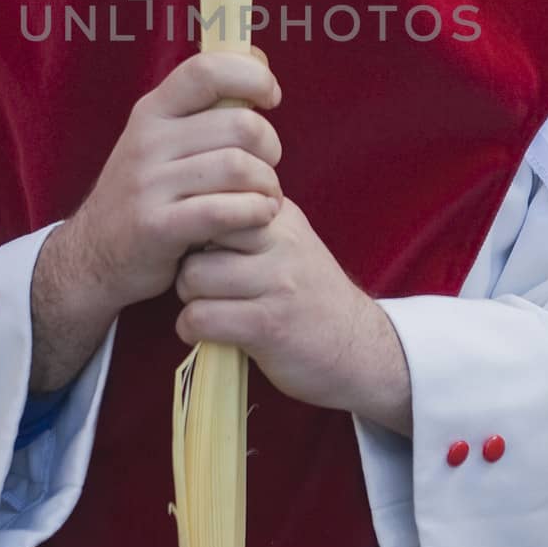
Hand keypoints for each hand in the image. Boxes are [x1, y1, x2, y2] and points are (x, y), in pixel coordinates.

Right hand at [29, 51, 282, 390]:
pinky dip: (255, 213)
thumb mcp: (162, 140)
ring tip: (266, 198)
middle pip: (239, 125)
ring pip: (238, 168)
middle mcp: (148, 141)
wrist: (93, 255)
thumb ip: (205, 107)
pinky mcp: (156, 227)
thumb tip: (259, 59)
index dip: (251, 76)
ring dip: (267, 186)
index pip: (206, 70)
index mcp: (152, 111)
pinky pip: (224, 211)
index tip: (271, 97)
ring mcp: (148, 184)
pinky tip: (259, 218)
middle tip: (267, 169)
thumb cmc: (149, 192)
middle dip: (270, 147)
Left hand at [175, 200, 412, 432]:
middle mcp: (282, 240)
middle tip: (202, 286)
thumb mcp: (288, 243)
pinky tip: (208, 334)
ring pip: (193, 276)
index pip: (215, 198)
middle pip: (197, 234)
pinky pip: (201, 317)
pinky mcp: (269, 324)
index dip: (195, 226)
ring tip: (208, 310)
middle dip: (186, 261)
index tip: (200, 250)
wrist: (361, 348)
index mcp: (281, 215)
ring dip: (189, 299)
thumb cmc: (311, 297)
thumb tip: (187, 211)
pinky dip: (191, 329)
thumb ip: (248, 224)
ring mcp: (278, 281)